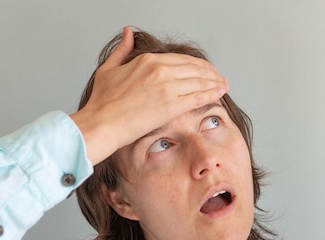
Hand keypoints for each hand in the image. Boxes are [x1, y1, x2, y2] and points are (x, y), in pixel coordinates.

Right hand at [71, 26, 228, 164]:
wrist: (101, 122)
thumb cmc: (102, 101)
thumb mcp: (110, 68)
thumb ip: (123, 50)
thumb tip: (128, 32)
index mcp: (147, 61)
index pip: (181, 59)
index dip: (197, 64)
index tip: (205, 68)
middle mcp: (160, 71)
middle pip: (194, 69)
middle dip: (210, 73)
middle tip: (219, 77)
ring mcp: (167, 88)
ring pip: (199, 81)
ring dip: (215, 83)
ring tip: (224, 85)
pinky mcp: (171, 106)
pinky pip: (198, 97)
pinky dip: (212, 93)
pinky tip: (220, 93)